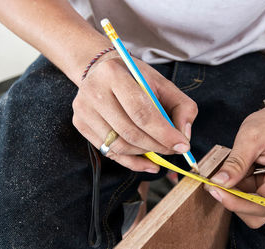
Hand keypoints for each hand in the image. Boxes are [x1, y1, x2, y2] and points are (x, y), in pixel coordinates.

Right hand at [72, 51, 197, 172]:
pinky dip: (133, 162)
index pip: (141, 112)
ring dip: (146, 153)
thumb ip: (182, 107)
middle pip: (130, 132)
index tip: (182, 145)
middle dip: (157, 146)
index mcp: (113, 74)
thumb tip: (183, 136)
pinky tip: (149, 163)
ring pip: (119, 146)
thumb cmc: (137, 79)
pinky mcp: (80, 124)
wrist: (102, 70)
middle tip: (174, 149)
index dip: (163, 133)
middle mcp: (93, 92)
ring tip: (161, 149)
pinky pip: (110, 153)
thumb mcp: (163, 84)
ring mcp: (84, 110)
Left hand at [205, 103, 264, 227]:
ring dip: (237, 195)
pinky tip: (237, 174)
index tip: (215, 190)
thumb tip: (218, 183)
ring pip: (254, 209)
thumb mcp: (250, 137)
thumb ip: (235, 163)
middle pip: (259, 213)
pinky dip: (240, 190)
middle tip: (216, 183)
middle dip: (235, 201)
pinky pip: (254, 200)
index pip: (264, 203)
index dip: (237, 203)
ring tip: (230, 173)